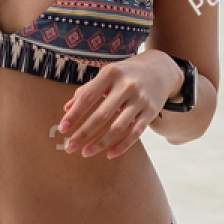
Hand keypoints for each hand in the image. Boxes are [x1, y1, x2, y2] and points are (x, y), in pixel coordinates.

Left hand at [54, 52, 183, 160]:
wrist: (160, 69)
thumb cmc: (126, 73)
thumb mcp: (107, 75)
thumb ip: (87, 90)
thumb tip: (67, 109)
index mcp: (111, 74)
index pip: (87, 97)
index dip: (74, 115)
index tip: (63, 129)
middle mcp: (126, 86)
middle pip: (101, 115)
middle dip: (83, 133)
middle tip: (69, 147)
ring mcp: (140, 100)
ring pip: (118, 128)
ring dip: (100, 143)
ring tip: (85, 152)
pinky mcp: (151, 112)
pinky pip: (135, 133)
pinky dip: (122, 146)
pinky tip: (109, 154)